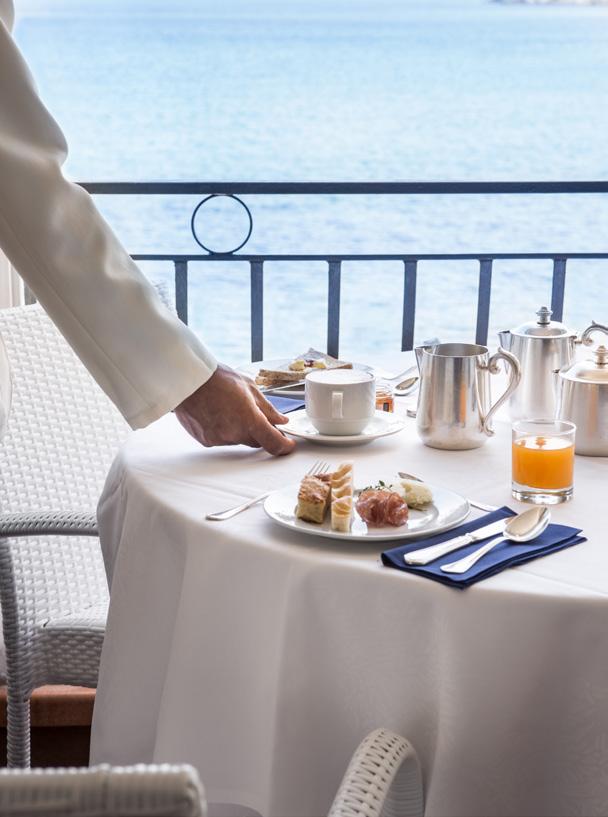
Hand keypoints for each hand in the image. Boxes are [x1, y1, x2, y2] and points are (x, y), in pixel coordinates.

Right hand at [174, 363, 295, 455]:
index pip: (273, 443)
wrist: (186, 380)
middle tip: (256, 416)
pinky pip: (223, 440)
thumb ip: (268, 408)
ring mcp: (218, 439)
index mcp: (249, 419)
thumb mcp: (249, 387)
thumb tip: (281, 420)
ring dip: (241, 430)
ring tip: (230, 408)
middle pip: (256, 441)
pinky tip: (218, 414)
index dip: (284, 446)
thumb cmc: (216, 379)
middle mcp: (234, 433)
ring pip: (239, 440)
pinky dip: (225, 430)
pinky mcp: (206, 441)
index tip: (288, 444)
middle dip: (260, 432)